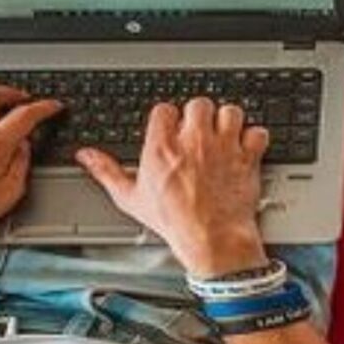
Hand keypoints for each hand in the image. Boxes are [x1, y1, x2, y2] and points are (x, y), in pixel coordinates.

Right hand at [74, 97, 269, 275]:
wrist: (212, 240)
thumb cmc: (174, 223)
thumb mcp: (131, 199)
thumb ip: (107, 172)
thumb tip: (86, 157)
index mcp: (162, 147)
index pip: (164, 109)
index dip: (169, 118)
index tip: (172, 129)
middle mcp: (193, 141)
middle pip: (199, 103)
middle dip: (200, 115)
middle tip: (200, 132)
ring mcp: (223, 147)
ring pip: (230, 111)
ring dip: (228, 121)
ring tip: (223, 136)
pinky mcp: (247, 158)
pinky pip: (257, 132)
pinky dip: (254, 138)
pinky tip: (246, 148)